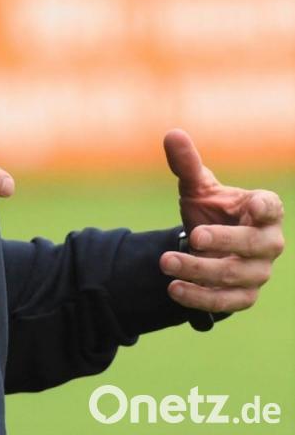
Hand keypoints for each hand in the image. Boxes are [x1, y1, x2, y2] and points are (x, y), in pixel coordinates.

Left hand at [159, 128, 283, 313]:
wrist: (205, 246)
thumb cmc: (209, 210)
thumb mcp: (196, 187)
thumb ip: (187, 164)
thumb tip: (172, 134)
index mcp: (262, 210)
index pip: (271, 207)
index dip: (264, 207)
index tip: (253, 205)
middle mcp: (267, 242)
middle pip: (253, 245)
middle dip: (223, 241)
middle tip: (192, 236)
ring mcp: (258, 272)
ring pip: (235, 275)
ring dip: (199, 270)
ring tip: (165, 262)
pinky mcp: (244, 295)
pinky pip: (227, 302)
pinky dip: (200, 297)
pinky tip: (174, 289)